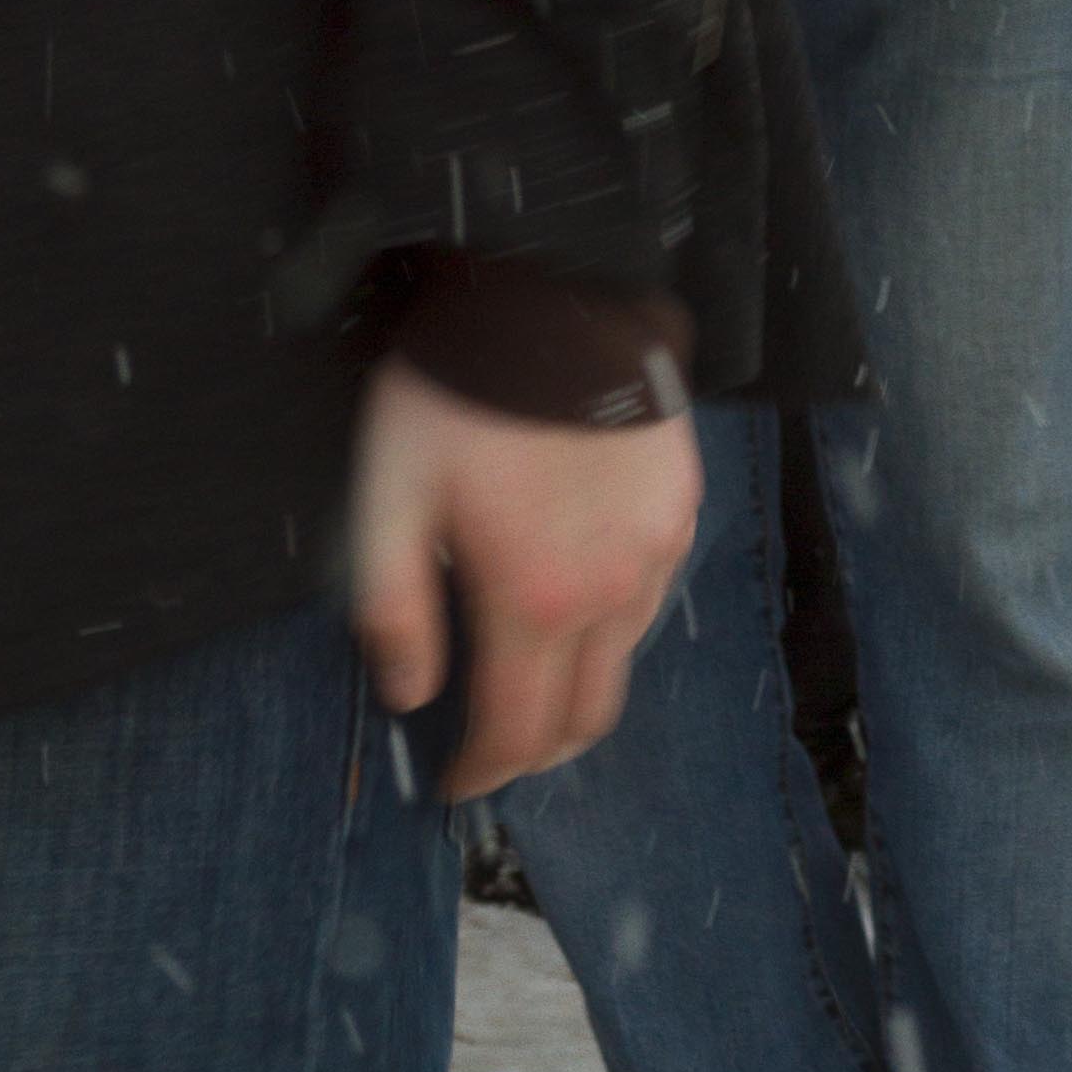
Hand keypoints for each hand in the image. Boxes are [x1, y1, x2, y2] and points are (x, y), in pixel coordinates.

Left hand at [348, 356, 700, 801]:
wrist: (552, 286)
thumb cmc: (459, 386)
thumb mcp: (390, 488)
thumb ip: (392, 603)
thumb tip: (408, 694)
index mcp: (534, 599)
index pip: (515, 732)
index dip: (481, 773)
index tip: (454, 785)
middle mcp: (610, 591)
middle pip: (583, 719)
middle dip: (534, 750)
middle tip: (494, 748)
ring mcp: (657, 549)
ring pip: (622, 661)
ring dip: (577, 687)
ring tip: (531, 674)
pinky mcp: (681, 506)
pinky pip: (649, 596)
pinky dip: (612, 623)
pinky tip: (578, 594)